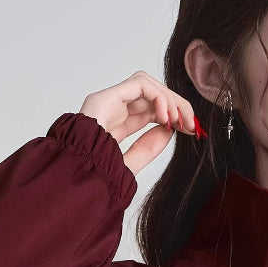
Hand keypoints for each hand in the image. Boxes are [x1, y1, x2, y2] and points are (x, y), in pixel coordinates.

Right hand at [79, 71, 199, 176]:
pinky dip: (159, 97)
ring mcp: (107, 101)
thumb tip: (169, 130)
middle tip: (193, 125)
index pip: (150, 110)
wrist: (74, 182)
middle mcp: (112, 109)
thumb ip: (148, 147)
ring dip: (169, 100)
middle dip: (177, 106)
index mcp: (117, 124)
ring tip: (179, 122)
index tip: (190, 130)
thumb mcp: (131, 164)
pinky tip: (166, 118)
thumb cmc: (96, 179)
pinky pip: (140, 84)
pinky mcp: (105, 97)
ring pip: (147, 84)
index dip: (173, 116)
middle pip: (151, 94)